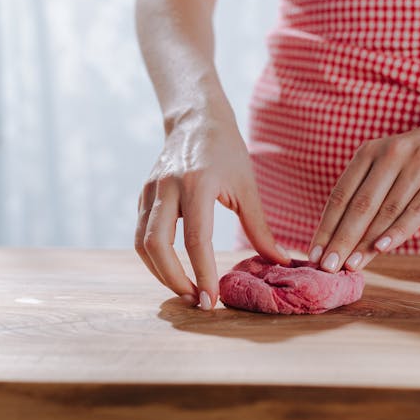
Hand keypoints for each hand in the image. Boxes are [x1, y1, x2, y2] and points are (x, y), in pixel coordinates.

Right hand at [135, 111, 290, 309]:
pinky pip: (140, 234)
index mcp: (197, 184)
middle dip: (173, 279)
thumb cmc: (226, 150)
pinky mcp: (142, 196)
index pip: (195, 239)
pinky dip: (154, 258)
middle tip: (195, 300)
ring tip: (185, 289)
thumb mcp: (247, 187)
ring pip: (142, 243)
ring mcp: (149, 191)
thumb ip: (260, 228)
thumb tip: (279, 262)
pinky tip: (173, 269)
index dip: (202, 274)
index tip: (211, 301)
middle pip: (157, 245)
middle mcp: (167, 188)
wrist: (196, 119)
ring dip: (160, 273)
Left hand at [308, 115, 419, 272]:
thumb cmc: (418, 160)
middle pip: (360, 205)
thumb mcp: (387, 165)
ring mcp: (418, 163)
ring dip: (366, 242)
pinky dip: (398, 231)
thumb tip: (340, 239)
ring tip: (351, 266)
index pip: (341, 195)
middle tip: (327, 267)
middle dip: (341, 240)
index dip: (326, 227)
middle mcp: (390, 154)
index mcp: (368, 151)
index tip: (314, 254)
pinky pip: (417, 209)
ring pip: (386, 210)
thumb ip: (366, 193)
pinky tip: (382, 249)